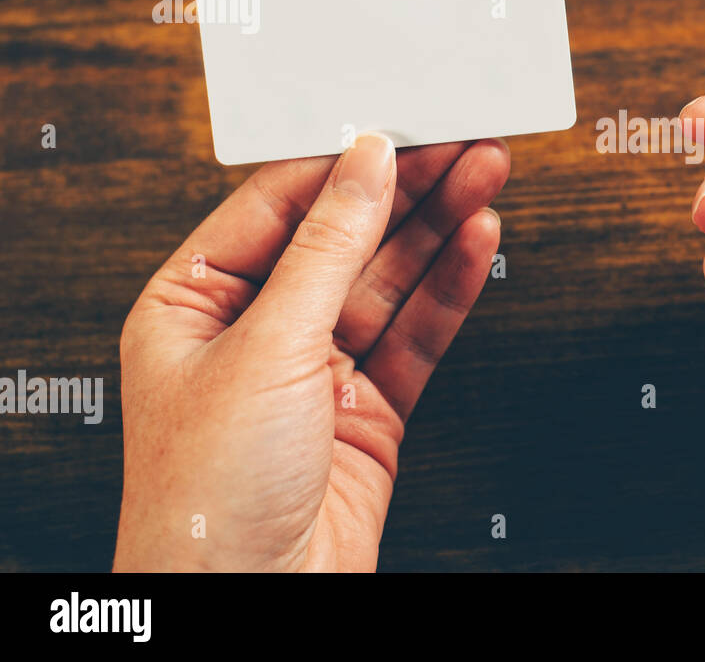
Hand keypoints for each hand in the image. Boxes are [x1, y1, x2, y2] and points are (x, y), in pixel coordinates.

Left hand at [114, 134, 508, 570]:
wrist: (255, 604)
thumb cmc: (209, 495)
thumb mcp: (266, 347)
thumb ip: (327, 248)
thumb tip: (365, 164)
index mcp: (193, 303)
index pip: (275, 206)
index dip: (340, 162)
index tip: (396, 125)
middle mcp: (255, 330)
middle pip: (342, 237)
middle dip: (406, 189)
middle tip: (461, 140)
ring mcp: (316, 369)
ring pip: (389, 280)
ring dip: (439, 227)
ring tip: (487, 172)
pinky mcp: (369, 406)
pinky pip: (416, 332)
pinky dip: (450, 287)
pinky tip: (478, 242)